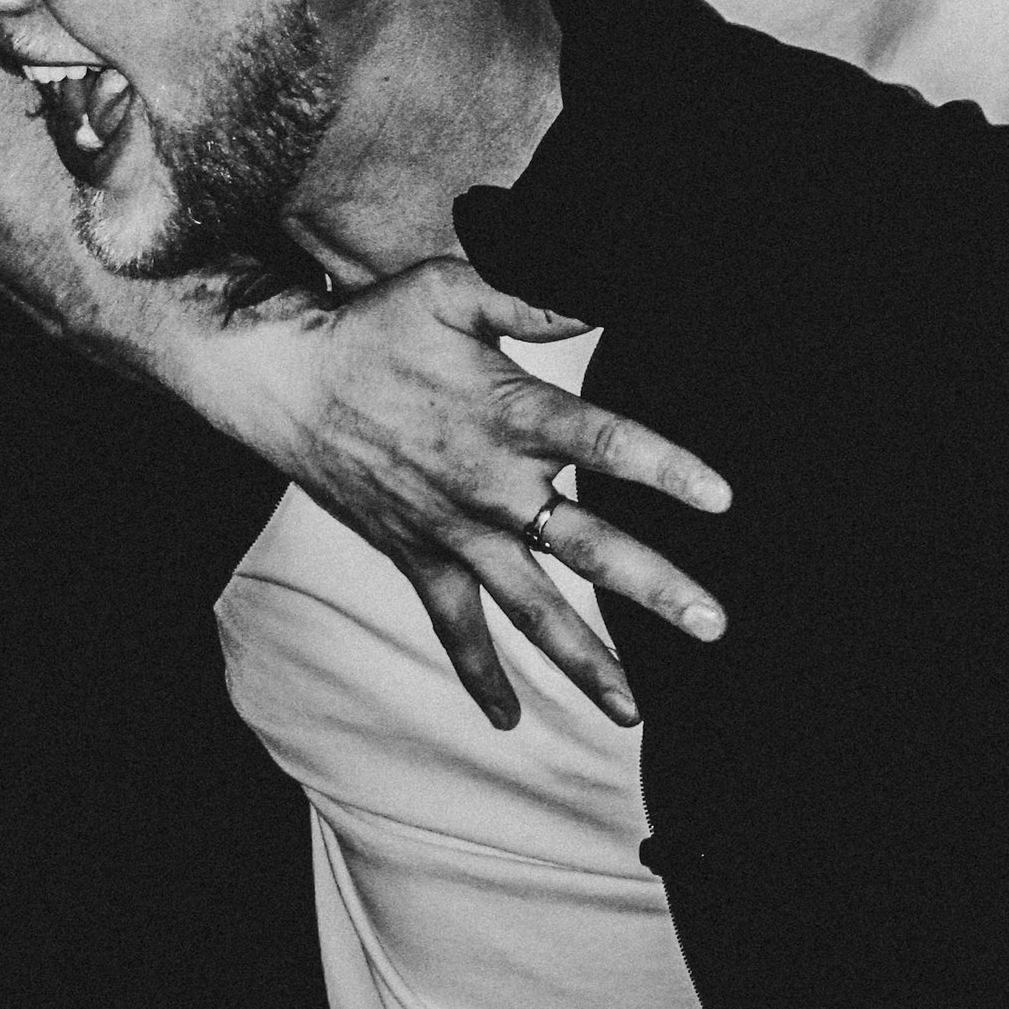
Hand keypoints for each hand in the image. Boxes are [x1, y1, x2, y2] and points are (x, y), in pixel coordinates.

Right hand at [241, 256, 732, 731]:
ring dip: (585, 659)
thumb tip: (599, 297)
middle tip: (713, 623)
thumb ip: (532, 297)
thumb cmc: (374, 325)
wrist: (286, 381)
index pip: (605, 444)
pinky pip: (455, 628)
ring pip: (532, 609)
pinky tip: (510, 720)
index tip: (721, 500)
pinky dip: (480, 675)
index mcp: (510, 416)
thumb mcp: (453, 289)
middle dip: (656, 586)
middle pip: (589, 546)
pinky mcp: (419, 558)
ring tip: (634, 710)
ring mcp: (455, 533)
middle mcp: (491, 487)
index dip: (666, 468)